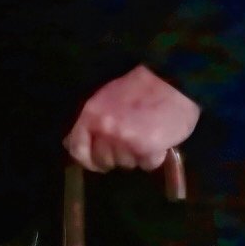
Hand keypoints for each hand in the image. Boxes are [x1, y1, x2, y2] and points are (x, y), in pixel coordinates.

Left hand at [65, 66, 200, 174]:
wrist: (173, 80)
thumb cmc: (140, 87)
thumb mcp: (106, 98)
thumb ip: (90, 121)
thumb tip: (70, 142)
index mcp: (92, 115)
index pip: (77, 149)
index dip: (87, 160)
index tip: (97, 163)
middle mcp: (105, 130)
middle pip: (103, 161)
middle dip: (116, 156)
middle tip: (130, 143)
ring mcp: (126, 141)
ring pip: (126, 165)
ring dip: (136, 156)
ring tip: (146, 136)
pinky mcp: (148, 149)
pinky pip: (148, 165)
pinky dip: (155, 157)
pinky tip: (159, 141)